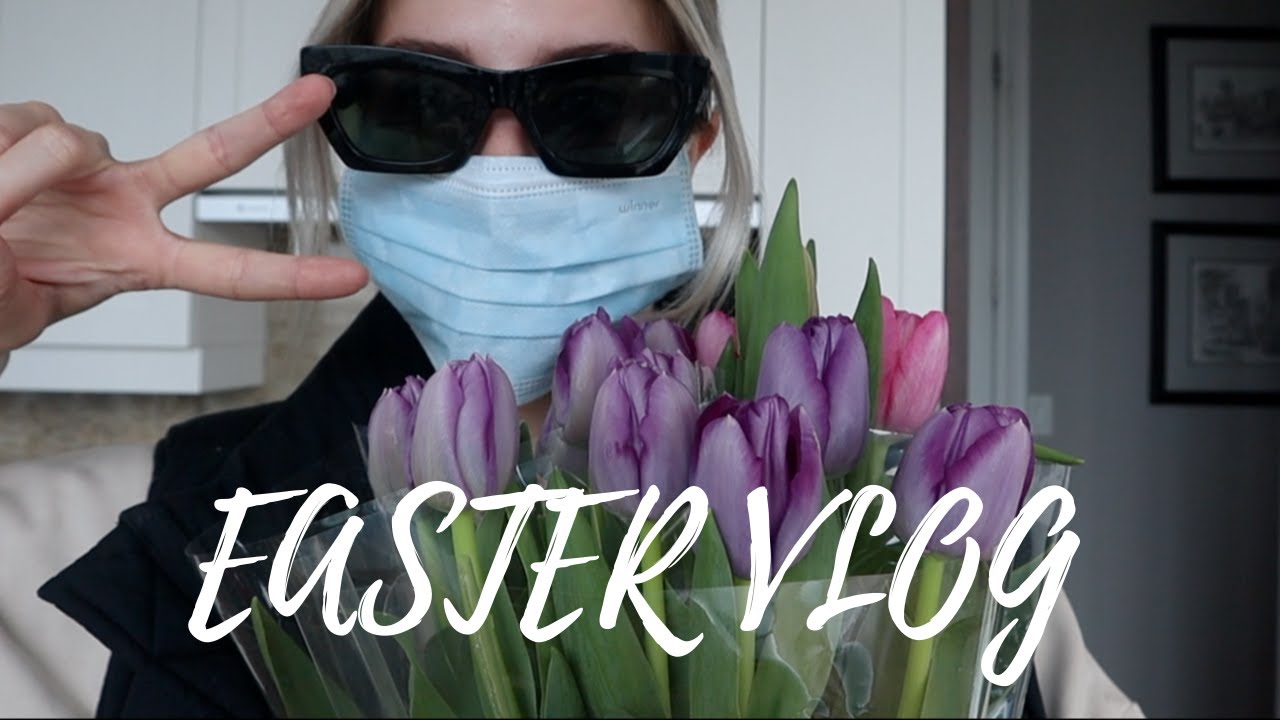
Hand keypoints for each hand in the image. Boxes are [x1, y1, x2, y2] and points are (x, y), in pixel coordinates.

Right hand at [0, 74, 368, 351]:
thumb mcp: (21, 313)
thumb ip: (45, 275)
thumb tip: (45, 191)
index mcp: (138, 259)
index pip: (228, 272)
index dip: (290, 278)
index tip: (351, 278)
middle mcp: (128, 201)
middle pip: (214, 155)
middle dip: (269, 121)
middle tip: (320, 93)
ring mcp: (90, 164)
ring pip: (70, 141)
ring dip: (16, 177)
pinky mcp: (40, 126)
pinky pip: (23, 123)